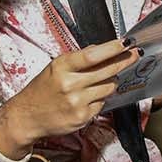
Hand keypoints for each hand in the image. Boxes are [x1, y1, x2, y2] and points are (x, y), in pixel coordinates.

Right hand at [0, 39, 140, 142]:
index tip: (127, 43)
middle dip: (124, 61)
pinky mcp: (83, 118)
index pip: (93, 55)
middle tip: (134, 54)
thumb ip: (78, 59)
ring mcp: (77, 103)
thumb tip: (101, 49)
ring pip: (109, 87)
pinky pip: (102, 103)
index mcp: (61, 67)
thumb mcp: (55, 68)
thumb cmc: (42, 90)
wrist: (27, 117)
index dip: (113, 48)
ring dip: (110, 82)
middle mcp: (70, 85)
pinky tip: (88, 98)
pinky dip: (99, 99)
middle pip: (108, 71)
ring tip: (100, 80)